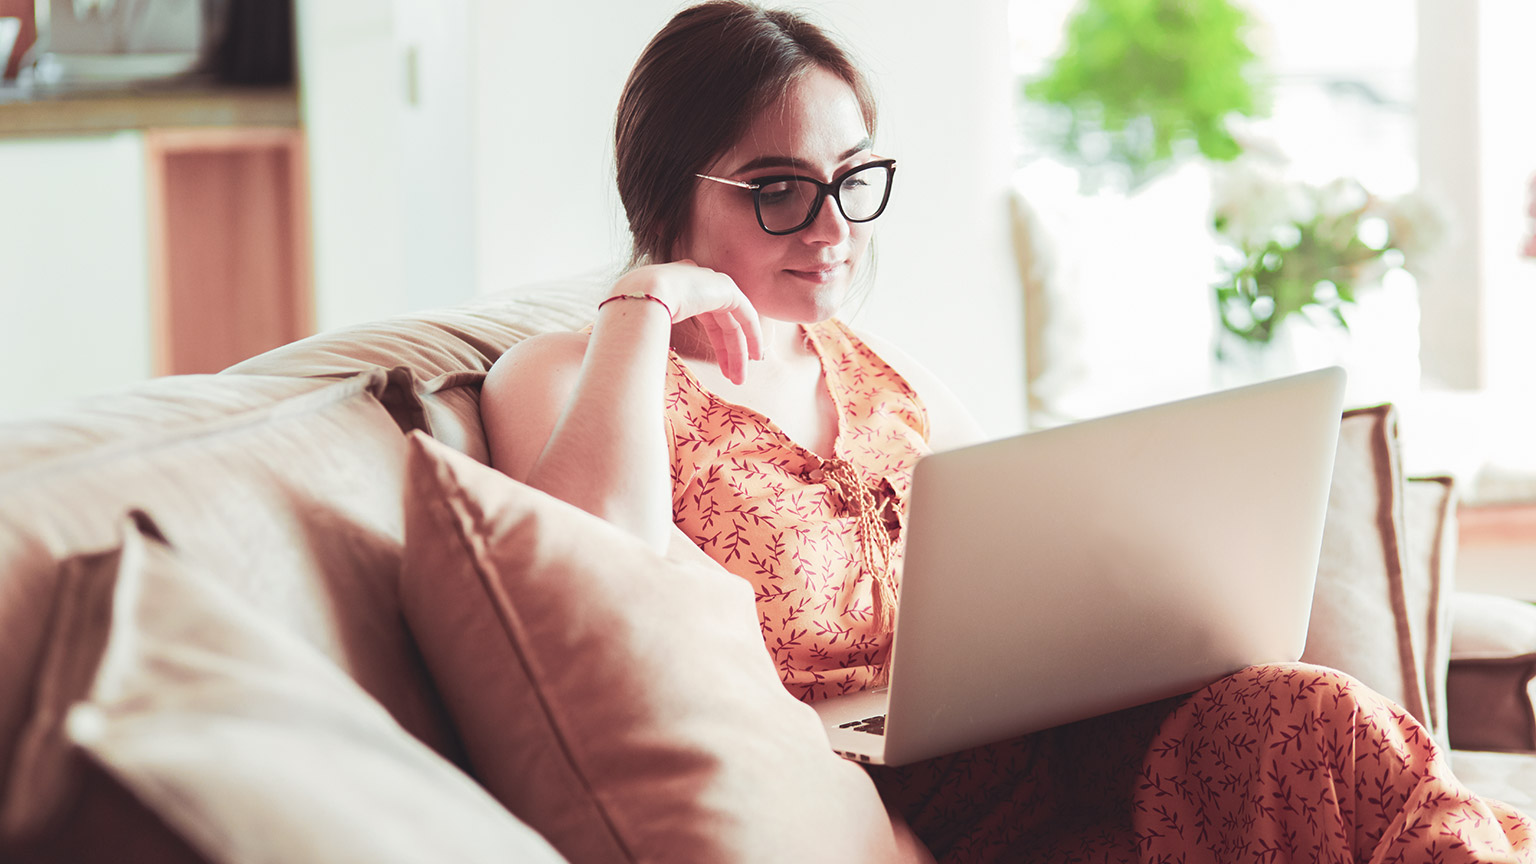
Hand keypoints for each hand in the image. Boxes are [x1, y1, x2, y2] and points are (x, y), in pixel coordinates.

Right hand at [612, 261, 762, 384]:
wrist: (641, 297)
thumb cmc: (633, 317)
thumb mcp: (645, 328)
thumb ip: (654, 338)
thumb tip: (645, 363)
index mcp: (677, 288)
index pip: (705, 316)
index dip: (715, 341)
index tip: (720, 365)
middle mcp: (696, 282)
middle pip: (720, 322)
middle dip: (728, 351)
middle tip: (732, 377)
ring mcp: (711, 282)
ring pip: (733, 321)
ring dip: (739, 351)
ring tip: (740, 377)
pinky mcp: (726, 289)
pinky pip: (745, 314)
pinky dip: (752, 335)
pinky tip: (754, 355)